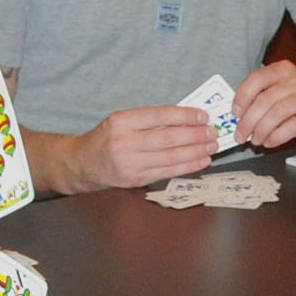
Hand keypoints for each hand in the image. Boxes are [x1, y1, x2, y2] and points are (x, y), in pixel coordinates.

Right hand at [69, 104, 218, 190]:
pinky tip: (200, 160)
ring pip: (170, 157)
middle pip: (168, 138)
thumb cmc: (106, 138)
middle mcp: (124, 142)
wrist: (83, 164)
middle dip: (195, 135)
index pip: (159, 116)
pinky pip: (167, 172)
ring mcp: (130, 163)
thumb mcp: (121, 120)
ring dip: (195, 152)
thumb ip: (149, 119)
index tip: (202, 116)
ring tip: (211, 146)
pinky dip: (187, 166)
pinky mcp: (135, 180)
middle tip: (212, 132)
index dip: (185, 116)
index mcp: (121, 121)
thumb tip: (186, 119)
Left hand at [234, 59, 295, 147]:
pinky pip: (292, 127)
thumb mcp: (283, 92)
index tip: (235, 114)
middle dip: (248, 121)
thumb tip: (238, 115)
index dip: (242, 98)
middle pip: (265, 100)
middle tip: (241, 135)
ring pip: (277, 114)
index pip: (257, 79)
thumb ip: (263, 98)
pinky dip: (276, 137)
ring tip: (256, 140)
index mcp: (285, 70)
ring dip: (261, 131)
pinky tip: (270, 142)